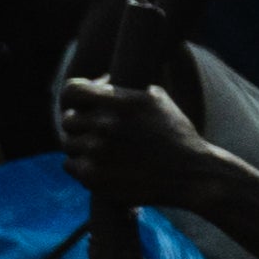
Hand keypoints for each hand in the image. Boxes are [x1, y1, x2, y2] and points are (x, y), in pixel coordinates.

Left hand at [53, 69, 225, 212]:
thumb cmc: (175, 135)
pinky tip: (98, 164)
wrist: (191, 174)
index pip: (72, 90)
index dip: (72, 97)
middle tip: (95, 132)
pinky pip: (69, 165)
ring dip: (81, 146)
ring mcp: (98, 152)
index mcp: (121, 103)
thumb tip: (98, 82)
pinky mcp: (94, 176)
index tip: (78, 105)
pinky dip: (81, 165)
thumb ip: (124, 91)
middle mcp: (106, 125)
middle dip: (80, 125)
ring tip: (100, 150)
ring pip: (68, 144)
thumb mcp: (157, 101)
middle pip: (67, 120)